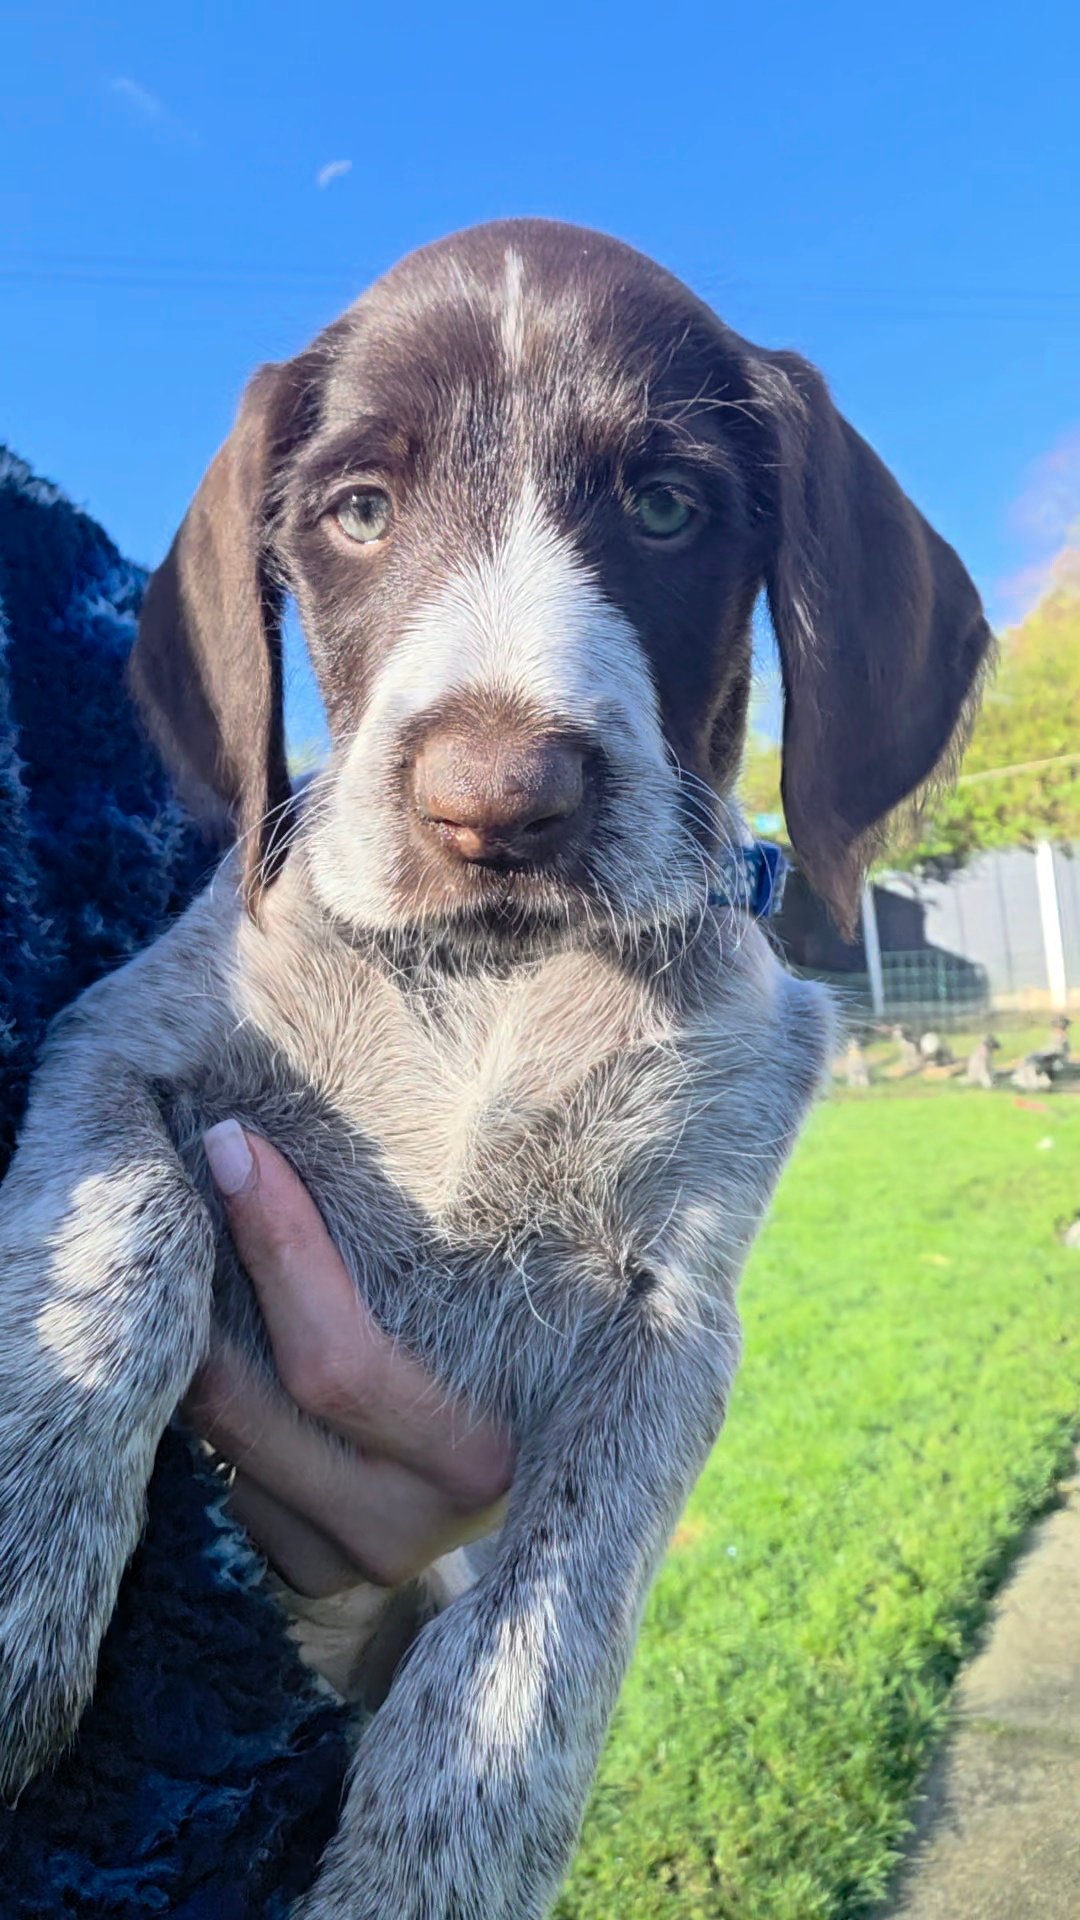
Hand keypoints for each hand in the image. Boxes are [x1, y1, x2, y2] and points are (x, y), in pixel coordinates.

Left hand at [185, 1122, 512, 1598]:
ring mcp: (361, 1556)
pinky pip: (215, 1485)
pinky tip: (200, 1329)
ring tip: (178, 1243)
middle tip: (175, 1181)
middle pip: (255, 1403)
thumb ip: (450, 1232)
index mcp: (492, 1447)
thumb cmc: (494, 1320)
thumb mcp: (490, 1286)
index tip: (231, 1144)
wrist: (499, 1450)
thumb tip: (363, 1089)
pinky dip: (191, 1404)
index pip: (342, 1364)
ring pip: (217, 1445)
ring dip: (184, 1341)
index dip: (276, 1248)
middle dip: (204, 1286)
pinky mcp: (308, 1574)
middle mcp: (426, 1520)